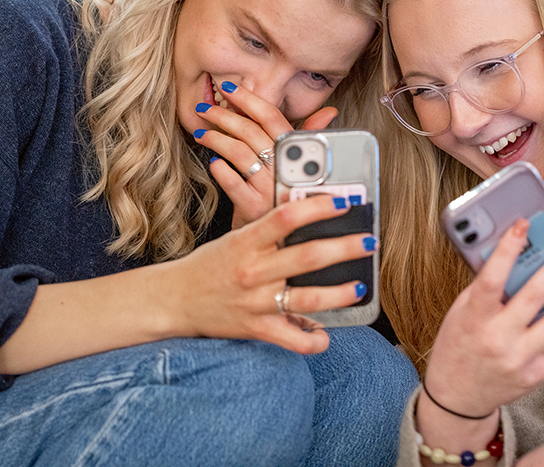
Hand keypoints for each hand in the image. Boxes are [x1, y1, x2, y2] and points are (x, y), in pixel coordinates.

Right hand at [151, 193, 373, 353]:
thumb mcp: (236, 237)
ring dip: (340, 293)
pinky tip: (326, 335)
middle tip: (370, 242)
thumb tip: (310, 211)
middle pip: (307, 257)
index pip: (286, 217)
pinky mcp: (255, 329)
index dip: (318, 207)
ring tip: (360, 286)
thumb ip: (269, 229)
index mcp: (247, 241)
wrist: (174, 299)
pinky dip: (312, 341)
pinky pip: (290, 339)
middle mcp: (252, 270)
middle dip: (345, 248)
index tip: (344, 202)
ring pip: (308, 299)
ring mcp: (255, 302)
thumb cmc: (212, 264)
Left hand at [192, 81, 337, 228]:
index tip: (228, 88)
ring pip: (238, 153)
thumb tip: (329, 112)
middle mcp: (284, 169)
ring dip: (216, 138)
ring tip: (201, 133)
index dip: (249, 100)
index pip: (272, 118)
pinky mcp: (253, 208)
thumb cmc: (290, 198)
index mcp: (296, 154)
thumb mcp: (302, 168)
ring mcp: (268, 188)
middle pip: (250, 132)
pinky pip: (232, 182)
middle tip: (205, 109)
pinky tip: (213, 162)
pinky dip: (220, 170)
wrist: (284, 240)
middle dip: (224, 115)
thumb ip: (311, 139)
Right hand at [422, 219, 543, 418]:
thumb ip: (483, 290)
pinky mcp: (532, 376)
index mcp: (474, 319)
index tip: (523, 225)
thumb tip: (512, 259)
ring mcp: (517, 359)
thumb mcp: (459, 313)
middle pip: (534, 296)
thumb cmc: (456, 347)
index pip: (492, 278)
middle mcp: (497, 339)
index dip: (508, 249)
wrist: (455, 396)